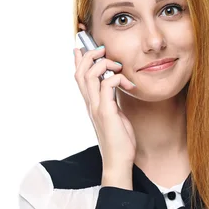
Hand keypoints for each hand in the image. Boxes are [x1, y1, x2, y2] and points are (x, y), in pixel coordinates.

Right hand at [73, 45, 136, 169]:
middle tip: (103, 51)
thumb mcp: (115, 116)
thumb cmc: (119, 141)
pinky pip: (108, 85)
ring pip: (89, 75)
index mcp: (91, 104)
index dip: (78, 60)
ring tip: (117, 66)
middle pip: (80, 72)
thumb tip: (115, 88)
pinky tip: (129, 85)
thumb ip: (112, 101)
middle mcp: (90, 104)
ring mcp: (96, 108)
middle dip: (90, 55)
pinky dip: (118, 78)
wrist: (118, 161)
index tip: (82, 47)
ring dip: (104, 64)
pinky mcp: (106, 112)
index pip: (78, 77)